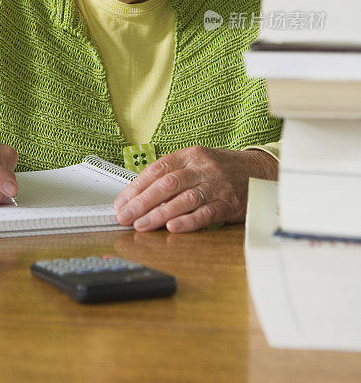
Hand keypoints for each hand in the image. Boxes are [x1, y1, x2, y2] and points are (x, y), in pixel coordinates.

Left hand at [113, 146, 277, 232]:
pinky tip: (173, 227)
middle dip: (141, 202)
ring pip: (183, 199)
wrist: (260, 171)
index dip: (136, 187)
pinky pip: (206, 213)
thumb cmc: (223, 170)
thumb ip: (173, 175)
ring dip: (159, 214)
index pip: (157, 170)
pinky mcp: (230, 204)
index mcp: (190, 155)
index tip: (121, 202)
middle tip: (125, 216)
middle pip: (166, 184)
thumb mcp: (197, 162)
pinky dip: (188, 221)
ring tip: (141, 225)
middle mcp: (202, 168)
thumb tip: (139, 195)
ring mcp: (217, 185)